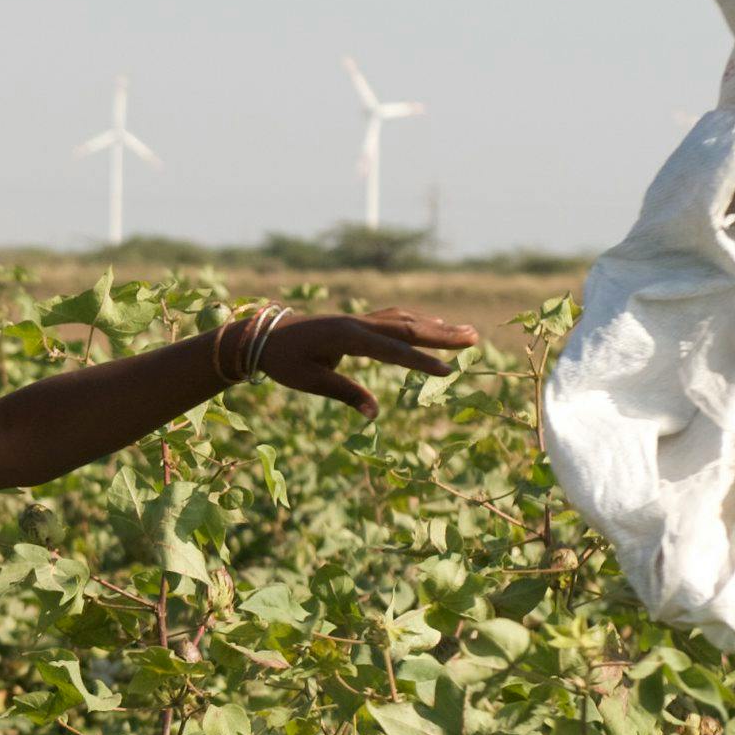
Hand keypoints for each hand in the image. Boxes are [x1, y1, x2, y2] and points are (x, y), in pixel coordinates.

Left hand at [251, 308, 478, 413]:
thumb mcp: (309, 381)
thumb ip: (344, 393)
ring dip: (434, 326)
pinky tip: (432, 327)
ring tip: (465, 332)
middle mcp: (356, 322)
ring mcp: (357, 319)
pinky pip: (393, 320)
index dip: (420, 361)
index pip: (391, 350)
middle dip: (441, 334)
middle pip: (406, 327)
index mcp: (345, 336)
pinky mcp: (357, 322)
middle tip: (474, 338)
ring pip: (403, 320)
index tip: (447, 371)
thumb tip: (374, 415)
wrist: (261, 335)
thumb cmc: (282, 361)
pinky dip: (416, 323)